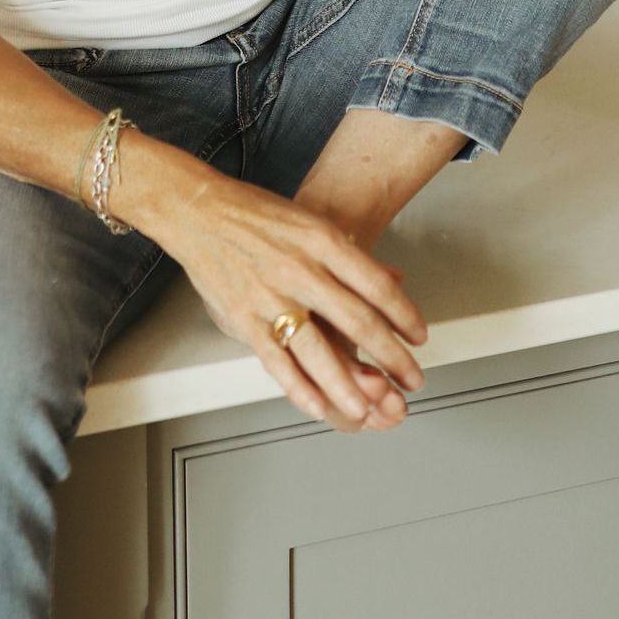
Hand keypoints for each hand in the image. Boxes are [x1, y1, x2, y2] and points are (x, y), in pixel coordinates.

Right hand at [148, 166, 427, 433]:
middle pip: (358, 321)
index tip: (419, 336)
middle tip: (412, 377)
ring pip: (318, 350)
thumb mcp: (312, 221)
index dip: (405, 316)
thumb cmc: (256, 214)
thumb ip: (349, 254)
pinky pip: (276, 361)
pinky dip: (299, 388)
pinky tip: (318, 406)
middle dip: (392, 357)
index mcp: (322, 241)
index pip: (377, 286)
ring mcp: (270, 296)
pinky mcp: (243, 317)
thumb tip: (394, 280)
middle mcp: (300, 269)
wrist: (199, 210)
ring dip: (348, 386)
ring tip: (369, 408)